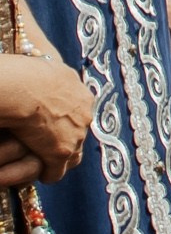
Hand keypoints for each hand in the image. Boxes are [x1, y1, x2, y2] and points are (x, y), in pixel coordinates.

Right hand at [0, 52, 95, 185]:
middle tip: (50, 144)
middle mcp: (84, 113)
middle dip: (67, 138)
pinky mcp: (60, 152)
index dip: (66, 119)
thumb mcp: (45, 64)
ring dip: (58, 158)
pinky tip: (38, 174)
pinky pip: (56, 172)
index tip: (54, 122)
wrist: (23, 86)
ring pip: (72, 154)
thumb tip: (40, 59)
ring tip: (44, 162)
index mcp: (80, 92)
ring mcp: (75, 134)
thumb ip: (49, 71)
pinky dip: (47, 173)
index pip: (80, 111)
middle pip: (80, 132)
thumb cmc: (24, 71)